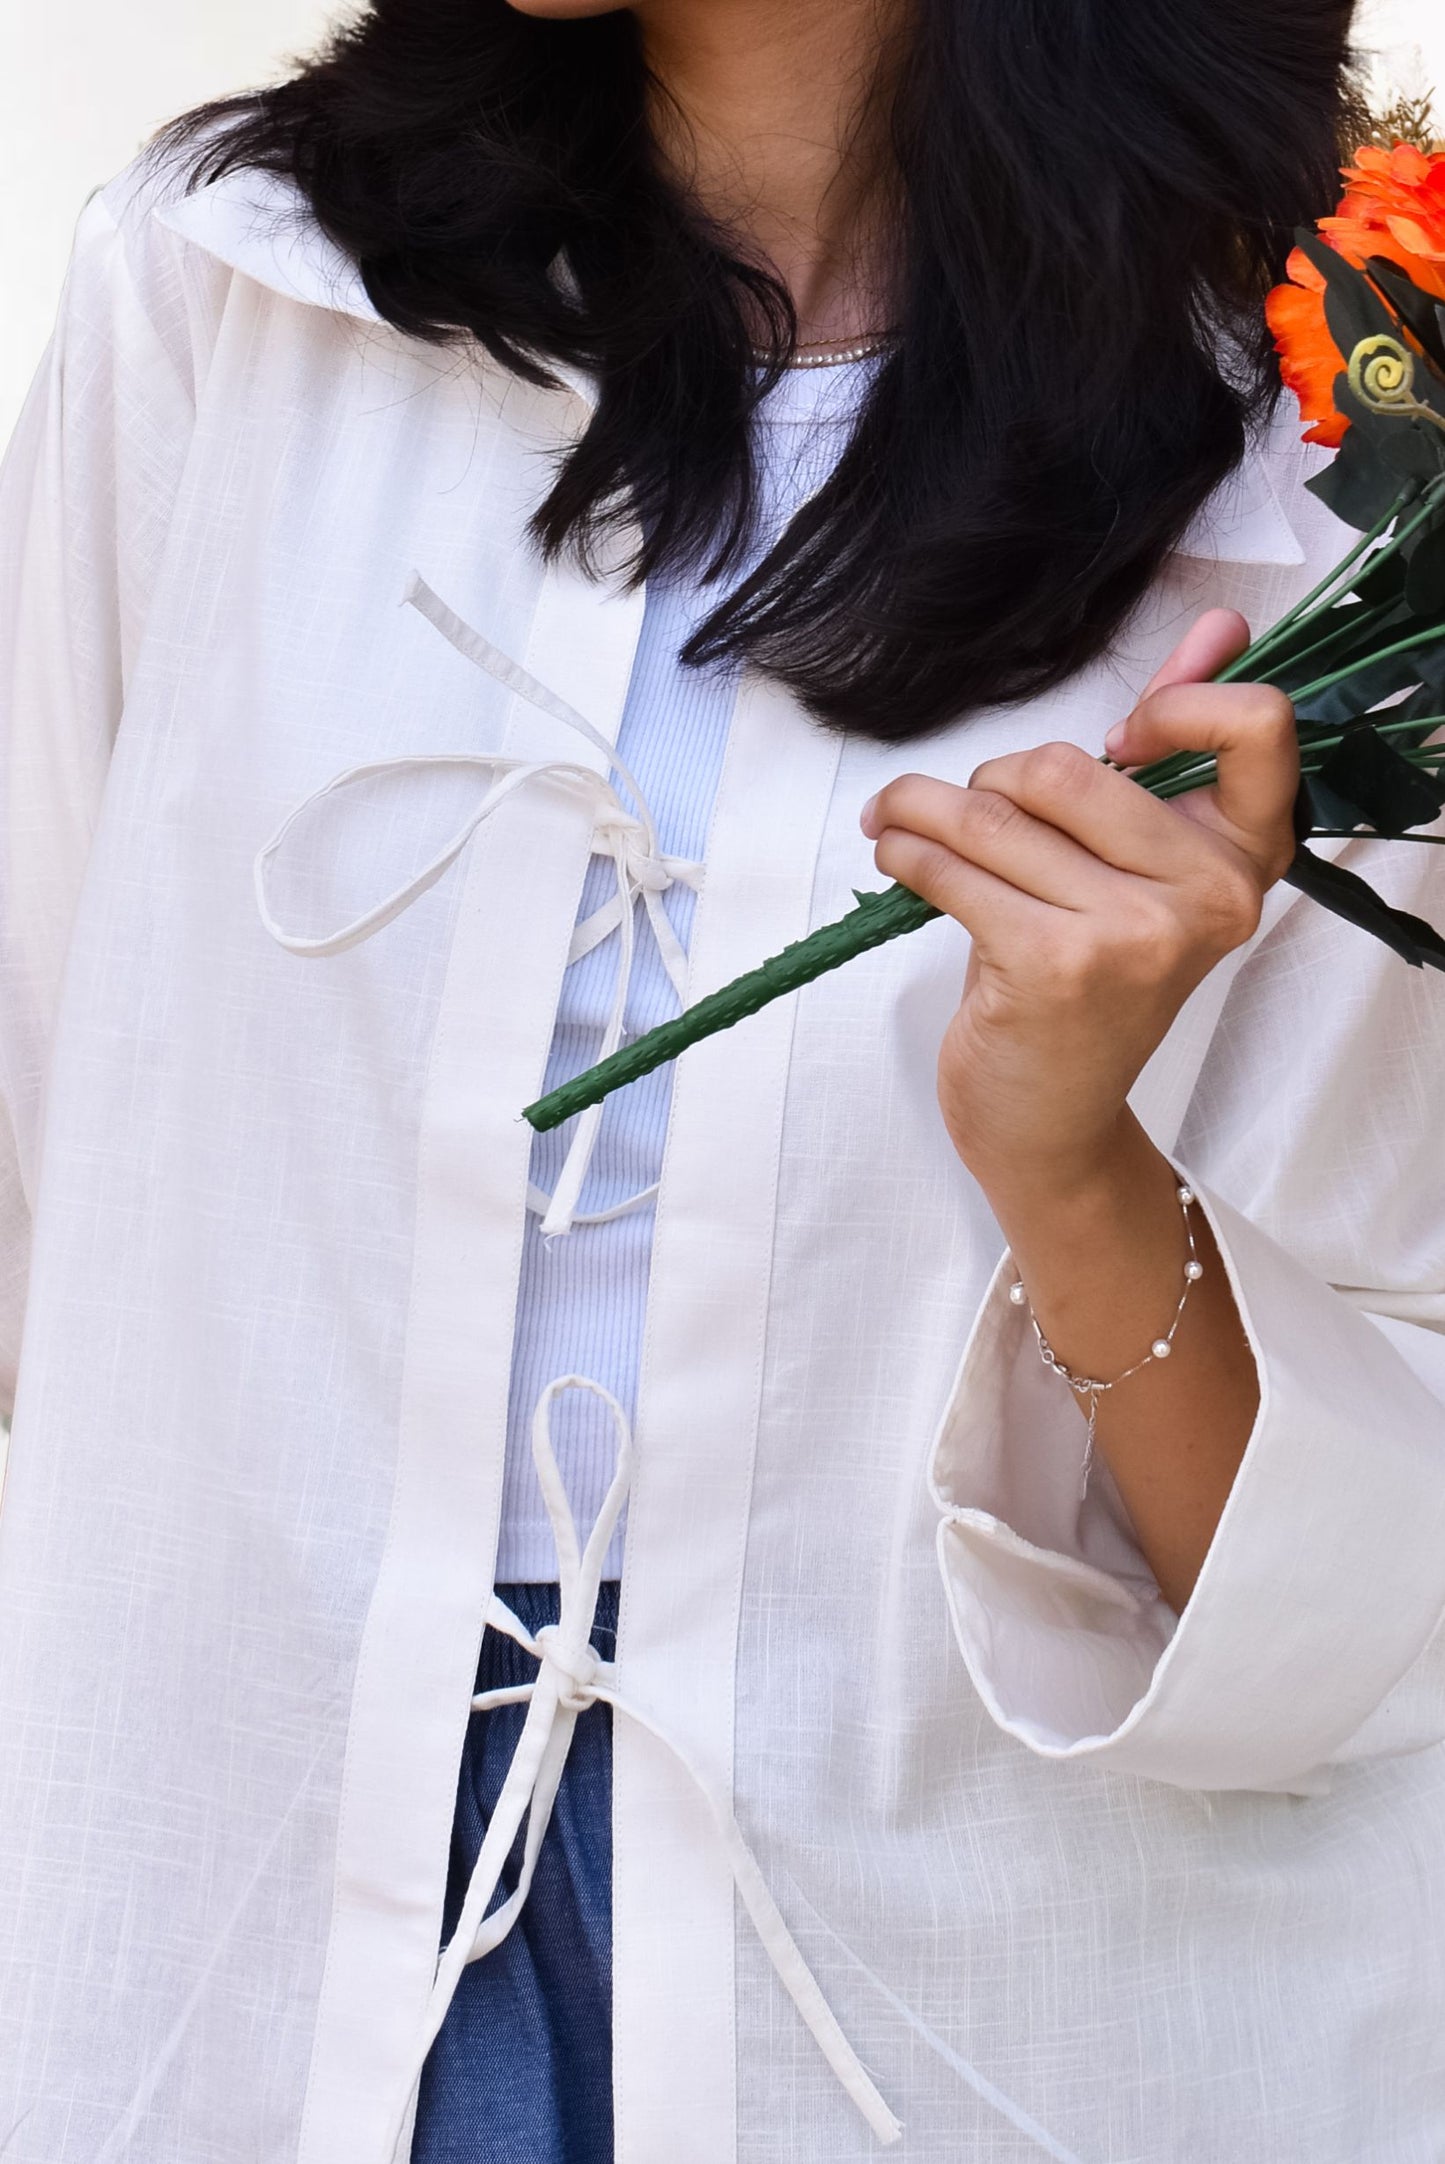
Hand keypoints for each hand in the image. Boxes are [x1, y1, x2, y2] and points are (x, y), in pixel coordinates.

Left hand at [859, 610, 1298, 1205]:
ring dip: (921, 810)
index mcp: (1247, 858)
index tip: (1120, 735)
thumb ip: (1172, 748)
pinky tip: (895, 855)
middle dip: (991, 779)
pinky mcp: (1055, 964)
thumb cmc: (1086, 981)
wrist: (1053, 1119)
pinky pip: (954, 866)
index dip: (1179, 704)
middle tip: (963, 809)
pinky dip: (906, 849)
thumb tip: (1222, 626)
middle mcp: (1210, 895)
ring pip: (995, 814)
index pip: (1260, 728)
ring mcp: (1135, 934)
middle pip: (1067, 767)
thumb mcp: (1137, 867)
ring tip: (896, 822)